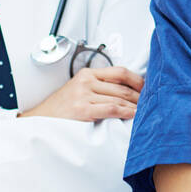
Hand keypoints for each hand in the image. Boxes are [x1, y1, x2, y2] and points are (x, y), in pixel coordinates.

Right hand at [18, 65, 144, 121]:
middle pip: (122, 86)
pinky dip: (125, 112)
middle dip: (139, 96)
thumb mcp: (79, 90)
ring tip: (145, 111)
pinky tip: (132, 115)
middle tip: (151, 102)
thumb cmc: (61, 108)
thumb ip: (98, 87)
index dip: (137, 80)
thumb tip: (125, 92)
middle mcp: (86, 81)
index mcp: (87, 73)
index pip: (119, 72)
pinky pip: (111, 109)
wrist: (39, 120)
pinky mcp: (83, 109)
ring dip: (135, 106)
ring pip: (119, 98)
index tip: (147, 87)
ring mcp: (84, 94)